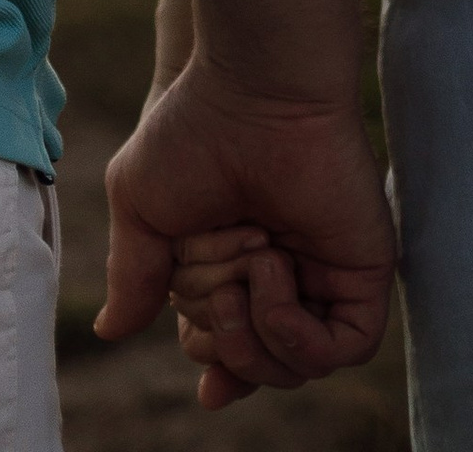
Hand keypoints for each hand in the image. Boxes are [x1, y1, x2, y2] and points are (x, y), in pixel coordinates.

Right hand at [94, 56, 393, 407]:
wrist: (257, 88)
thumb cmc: (197, 130)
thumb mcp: (143, 207)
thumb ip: (133, 275)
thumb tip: (111, 331)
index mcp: (235, 265)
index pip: (227, 350)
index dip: (217, 366)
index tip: (210, 385)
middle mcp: (282, 275)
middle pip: (248, 362)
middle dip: (218, 325)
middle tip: (223, 257)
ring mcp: (324, 275)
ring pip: (291, 368)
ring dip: (252, 331)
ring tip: (251, 260)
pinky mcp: (362, 273)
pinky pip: (341, 348)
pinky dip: (297, 337)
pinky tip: (274, 278)